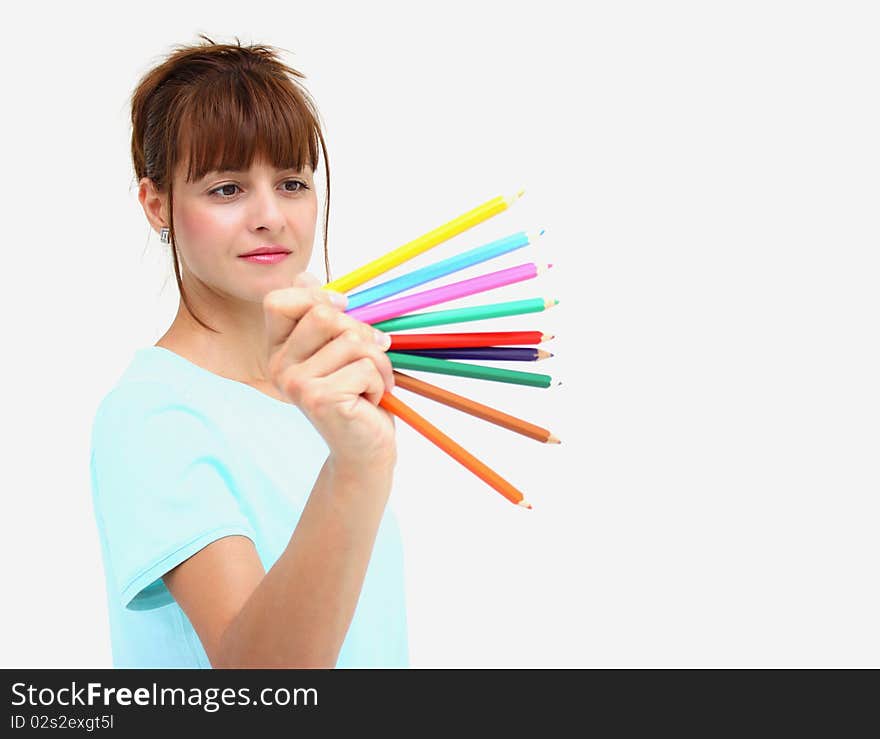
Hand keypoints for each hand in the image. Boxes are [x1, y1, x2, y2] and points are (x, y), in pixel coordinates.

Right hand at [263, 272, 396, 470]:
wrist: (363, 448)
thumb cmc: (357, 395)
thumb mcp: (339, 349)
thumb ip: (323, 315)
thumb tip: (305, 277)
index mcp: (280, 348)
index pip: (279, 300)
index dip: (316, 297)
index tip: (344, 310)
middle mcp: (279, 365)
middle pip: (324, 316)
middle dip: (361, 332)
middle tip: (370, 358)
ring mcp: (296, 383)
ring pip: (352, 341)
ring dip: (377, 361)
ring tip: (372, 384)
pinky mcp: (319, 398)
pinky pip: (366, 367)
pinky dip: (380, 382)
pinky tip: (369, 401)